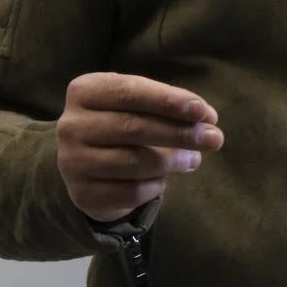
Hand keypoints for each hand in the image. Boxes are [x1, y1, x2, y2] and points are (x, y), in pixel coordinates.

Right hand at [57, 72, 223, 222]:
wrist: (85, 168)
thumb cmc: (119, 128)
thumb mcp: (136, 108)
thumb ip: (167, 109)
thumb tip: (206, 121)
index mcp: (84, 91)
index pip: (130, 91)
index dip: (169, 101)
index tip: (204, 112)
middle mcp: (71, 125)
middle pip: (134, 127)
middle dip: (180, 133)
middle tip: (214, 138)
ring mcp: (73, 161)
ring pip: (136, 162)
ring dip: (174, 161)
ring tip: (195, 159)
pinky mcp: (83, 194)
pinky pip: (132, 191)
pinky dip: (156, 186)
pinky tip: (164, 180)